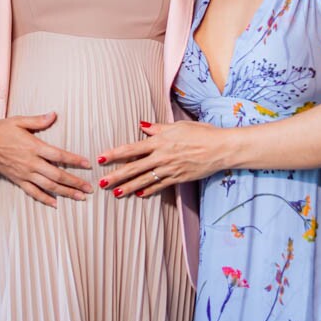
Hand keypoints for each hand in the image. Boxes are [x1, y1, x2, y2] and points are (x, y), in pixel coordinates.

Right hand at [0, 112, 91, 206]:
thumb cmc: (0, 130)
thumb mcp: (19, 121)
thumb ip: (38, 120)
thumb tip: (54, 114)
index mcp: (34, 147)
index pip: (59, 155)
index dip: (75, 160)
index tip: (88, 164)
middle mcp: (32, 163)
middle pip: (57, 175)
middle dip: (75, 182)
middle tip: (90, 188)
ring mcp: (25, 174)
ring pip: (49, 186)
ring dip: (66, 192)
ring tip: (80, 197)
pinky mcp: (18, 180)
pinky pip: (33, 192)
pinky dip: (45, 199)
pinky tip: (56, 204)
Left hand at [96, 120, 228, 197]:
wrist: (220, 148)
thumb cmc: (200, 133)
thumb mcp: (177, 126)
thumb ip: (157, 128)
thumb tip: (142, 125)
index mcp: (159, 141)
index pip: (131, 149)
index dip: (114, 154)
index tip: (100, 158)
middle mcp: (161, 157)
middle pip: (133, 168)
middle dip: (116, 176)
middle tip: (101, 183)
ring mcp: (169, 169)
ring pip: (144, 180)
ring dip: (128, 187)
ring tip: (115, 193)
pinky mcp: (178, 178)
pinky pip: (160, 186)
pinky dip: (149, 190)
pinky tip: (139, 195)